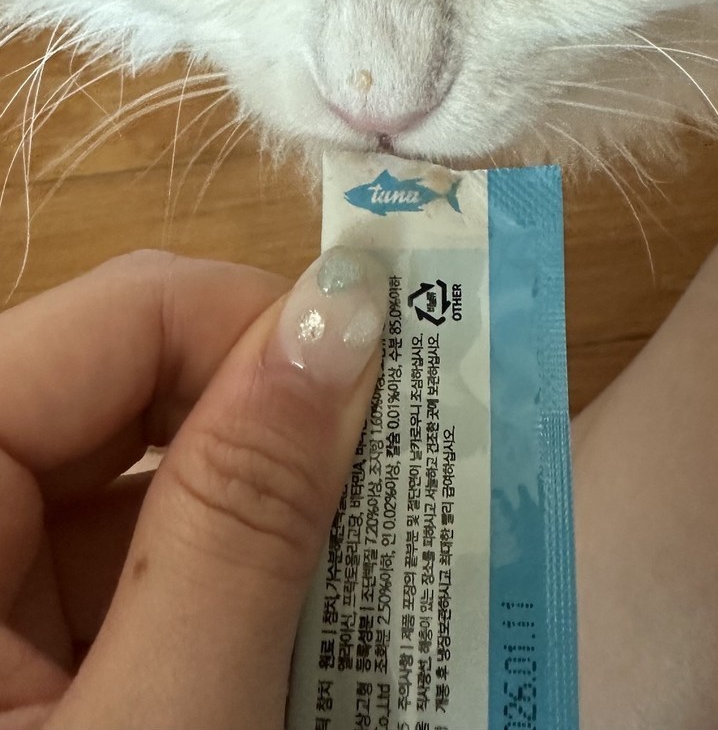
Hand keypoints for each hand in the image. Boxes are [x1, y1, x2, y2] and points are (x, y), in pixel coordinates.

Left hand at [0, 247, 384, 728]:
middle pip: (123, 391)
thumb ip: (244, 514)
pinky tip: (305, 646)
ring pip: (134, 485)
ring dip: (263, 522)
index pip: (109, 319)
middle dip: (271, 431)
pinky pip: (120, 572)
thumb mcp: (170, 722)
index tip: (392, 397)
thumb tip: (345, 306)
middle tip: (402, 487)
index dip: (259, 329)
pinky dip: (221, 594)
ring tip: (384, 577)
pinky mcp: (8, 656)